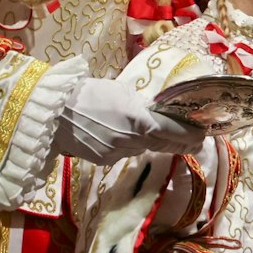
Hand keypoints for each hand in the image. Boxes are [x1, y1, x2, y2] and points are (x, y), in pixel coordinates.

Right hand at [53, 78, 205, 165]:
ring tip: (135, 126)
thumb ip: (144, 107)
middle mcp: (130, 141)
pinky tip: (114, 132)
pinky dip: (125, 144)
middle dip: (176, 141)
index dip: (190, 136)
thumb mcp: (123, 93)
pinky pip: (121, 152)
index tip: (202, 136)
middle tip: (192, 139)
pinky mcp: (101, 160)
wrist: (51, 111)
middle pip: (160, 144)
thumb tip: (156, 115)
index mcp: (139, 121)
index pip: (173, 134)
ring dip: (145, 140)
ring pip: (139, 148)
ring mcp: (115, 153)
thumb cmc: (88, 93)